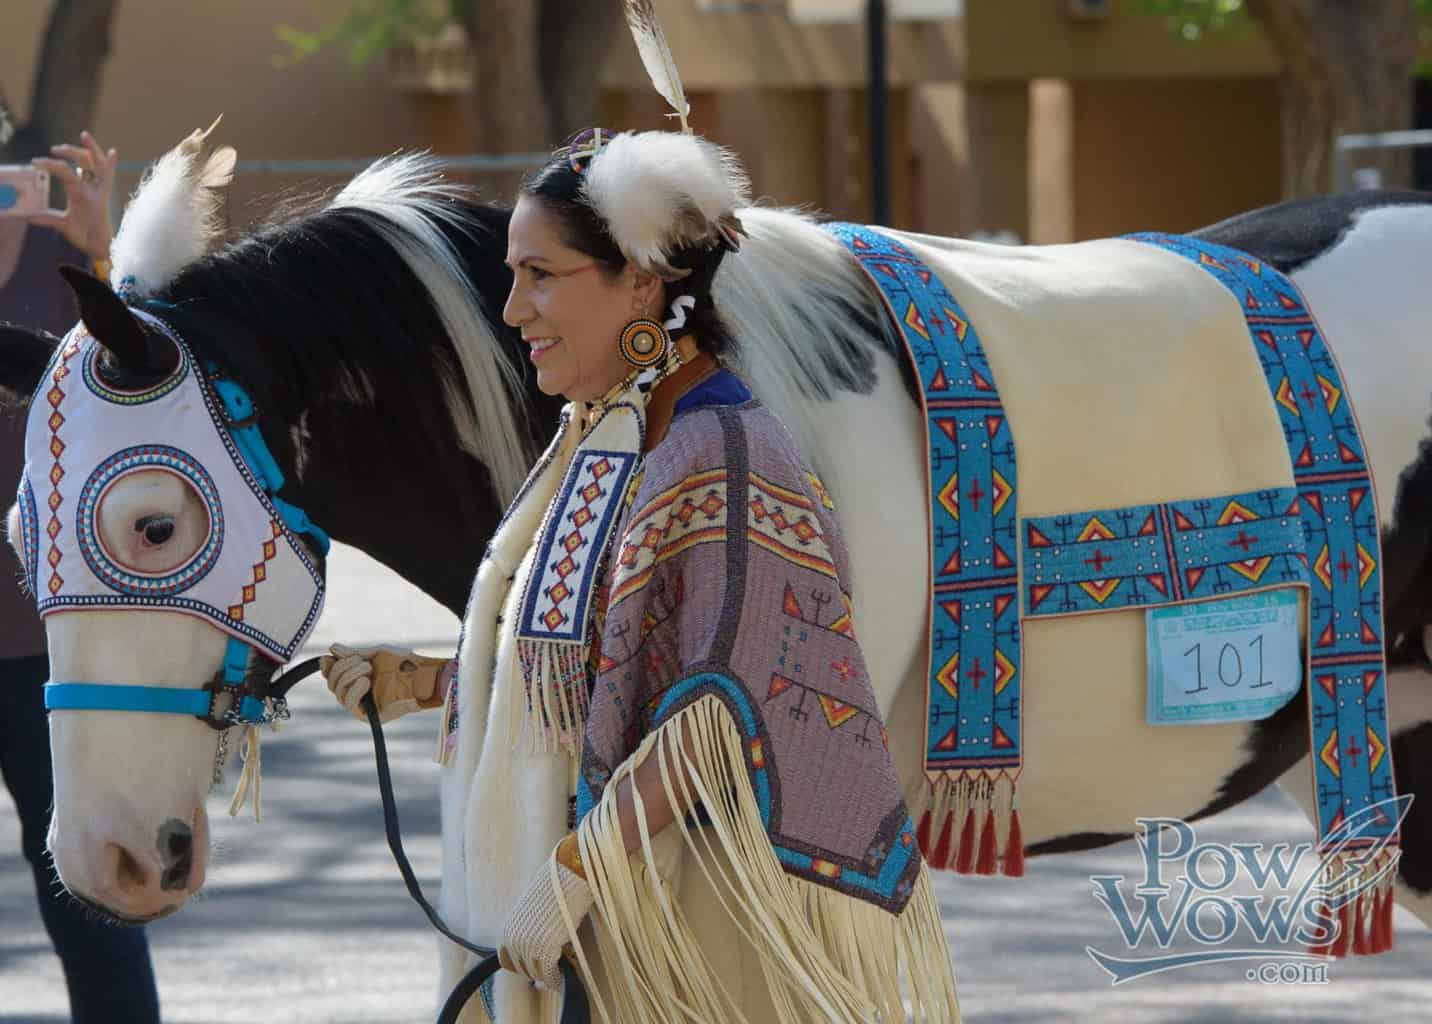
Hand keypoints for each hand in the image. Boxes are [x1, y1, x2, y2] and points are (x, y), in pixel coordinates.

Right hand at [28, 131, 117, 264]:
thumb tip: (30, 216)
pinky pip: (109, 175)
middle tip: (54, 150)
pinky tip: (112, 152)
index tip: (36, 162)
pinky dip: (110, 163)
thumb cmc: (85, 238)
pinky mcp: (104, 193)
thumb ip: (49, 220)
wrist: (105, 247)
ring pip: (99, 163)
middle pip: (85, 161)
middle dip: (70, 151)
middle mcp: (94, 189)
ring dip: (91, 149)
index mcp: (83, 195)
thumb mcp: (66, 227)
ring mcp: (101, 190)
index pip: (66, 173)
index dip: (51, 165)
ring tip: (84, 135)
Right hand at [318, 643, 452, 722]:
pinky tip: (365, 681)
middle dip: (343, 668)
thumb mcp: (376, 654)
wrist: (423, 675)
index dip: (327, 667)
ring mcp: (362, 705)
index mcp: (355, 677)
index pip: (331, 675)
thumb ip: (354, 654)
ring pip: (339, 694)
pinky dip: (354, 691)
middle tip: (364, 662)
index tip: (329, 657)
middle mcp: (355, 692)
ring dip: (349, 677)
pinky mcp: (370, 716)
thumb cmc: (404, 663)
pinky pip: (352, 706)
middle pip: (333, 684)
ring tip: (368, 669)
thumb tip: (332, 649)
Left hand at [498, 843, 592, 991]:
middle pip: (522, 970)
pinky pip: (551, 974)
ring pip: (537, 974)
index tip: (536, 966)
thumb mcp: (532, 910)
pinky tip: (567, 973)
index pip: (507, 961)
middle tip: (553, 968)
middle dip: (538, 971)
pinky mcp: (545, 950)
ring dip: (549, 974)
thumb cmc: (553, 887)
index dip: (523, 966)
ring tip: (562, 968)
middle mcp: (513, 940)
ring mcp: (528, 946)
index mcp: (506, 930)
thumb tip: (536, 947)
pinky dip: (558, 977)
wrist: (568, 874)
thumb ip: (528, 930)